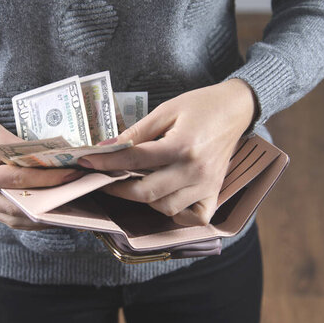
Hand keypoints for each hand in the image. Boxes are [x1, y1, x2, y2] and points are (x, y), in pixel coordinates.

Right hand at [0, 111, 84, 229]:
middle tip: (74, 203)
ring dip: (40, 218)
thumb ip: (28, 155)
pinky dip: (29, 217)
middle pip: (15, 209)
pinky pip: (8, 217)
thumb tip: (59, 167)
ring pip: (12, 219)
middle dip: (47, 207)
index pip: (18, 180)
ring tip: (66, 212)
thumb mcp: (3, 137)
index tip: (71, 176)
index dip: (47, 180)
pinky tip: (49, 213)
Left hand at [78, 79, 255, 225]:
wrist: (237, 108)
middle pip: (147, 192)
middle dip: (119, 189)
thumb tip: (107, 147)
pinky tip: (166, 199)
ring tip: (136, 184)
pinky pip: (193, 217)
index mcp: (182, 146)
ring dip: (146, 200)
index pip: (134, 159)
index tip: (86, 163)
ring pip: (166, 209)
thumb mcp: (165, 110)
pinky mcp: (215, 192)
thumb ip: (136, 132)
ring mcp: (207, 185)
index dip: (106, 162)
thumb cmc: (200, 105)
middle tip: (106, 180)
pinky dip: (177, 214)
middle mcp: (195, 171)